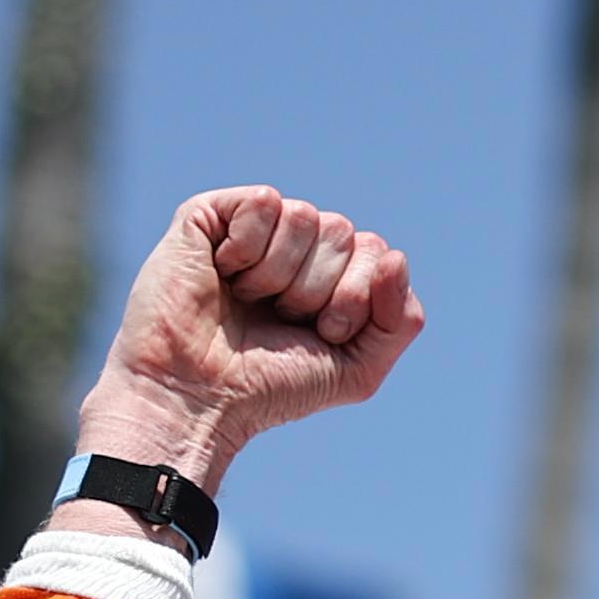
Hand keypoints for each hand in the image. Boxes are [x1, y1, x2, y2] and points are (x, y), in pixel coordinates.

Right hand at [74, 189, 426, 487]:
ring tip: (247, 300)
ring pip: (305, 216)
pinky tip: (223, 273)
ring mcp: (253, 228)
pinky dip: (249, 248)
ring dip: (279, 275)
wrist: (199, 397)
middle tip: (278, 319)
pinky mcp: (211, 215)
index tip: (321, 335)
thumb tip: (395, 256)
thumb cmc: (270, 388)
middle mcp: (295, 247)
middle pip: (342, 231)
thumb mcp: (357, 371)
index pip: (375, 251)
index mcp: (331, 276)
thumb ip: (399, 322)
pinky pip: (264, 201)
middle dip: (317, 290)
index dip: (355, 298)